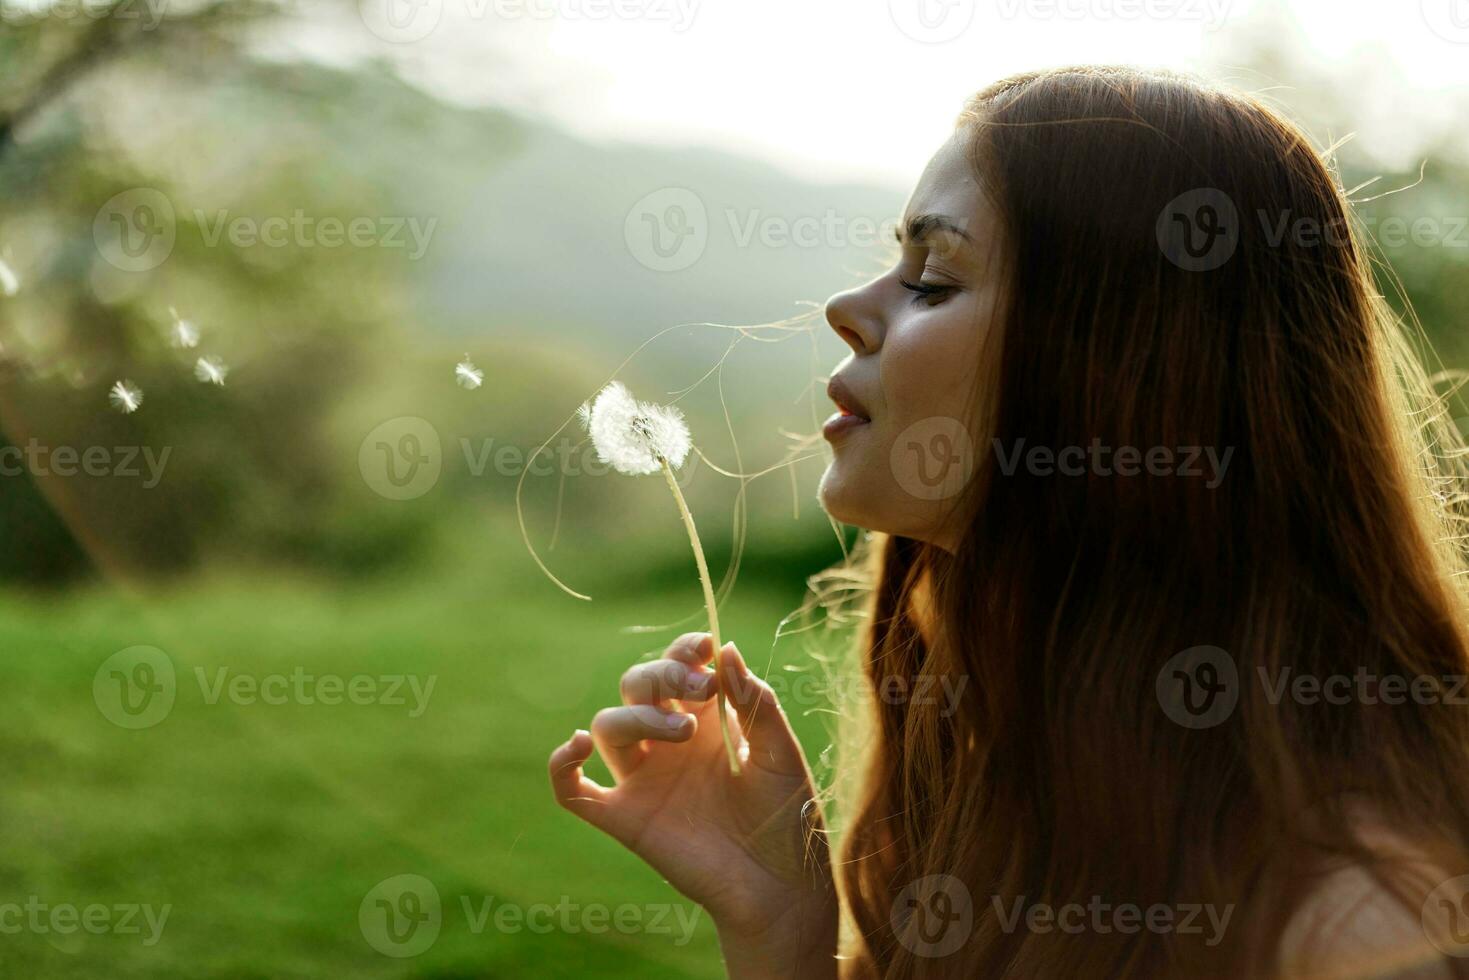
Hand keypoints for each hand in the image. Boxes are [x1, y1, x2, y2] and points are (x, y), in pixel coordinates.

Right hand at [548, 633, 836, 976]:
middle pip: (638, 685)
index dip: (684, 650)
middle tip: (702, 693)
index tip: (705, 647)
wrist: (779, 886)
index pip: (678, 667)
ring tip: (684, 731)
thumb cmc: (787, 819)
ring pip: (608, 725)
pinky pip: (573, 790)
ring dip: (638, 715)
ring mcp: (644, 779)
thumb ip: (755, 703)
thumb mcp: (781, 753)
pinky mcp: (625, 818)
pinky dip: (561, 765)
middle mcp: (670, 743)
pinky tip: (577, 745)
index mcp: (708, 721)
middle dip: (665, 676)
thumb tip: (725, 650)